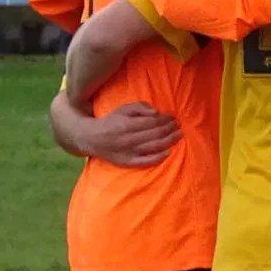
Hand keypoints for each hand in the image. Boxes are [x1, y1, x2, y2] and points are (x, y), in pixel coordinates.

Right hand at [50, 94, 179, 165]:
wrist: (92, 138)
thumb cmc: (111, 121)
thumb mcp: (122, 109)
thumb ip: (140, 108)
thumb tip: (156, 112)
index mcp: (127, 124)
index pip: (153, 122)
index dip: (166, 119)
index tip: (172, 117)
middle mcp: (128, 139)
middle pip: (155, 133)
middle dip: (170, 128)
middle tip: (178, 125)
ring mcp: (128, 152)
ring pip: (154, 147)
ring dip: (169, 140)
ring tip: (178, 135)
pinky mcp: (128, 162)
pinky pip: (146, 161)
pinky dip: (158, 157)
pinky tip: (168, 152)